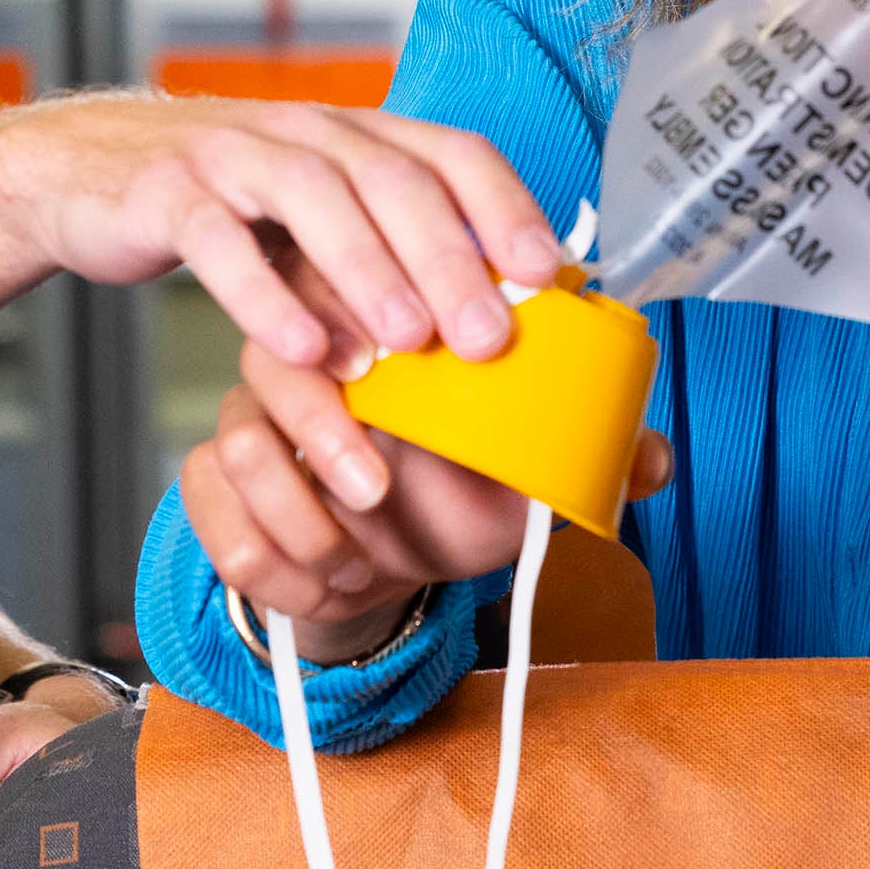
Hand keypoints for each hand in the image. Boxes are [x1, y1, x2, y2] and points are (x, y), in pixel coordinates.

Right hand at [0, 96, 567, 374]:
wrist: (86, 175)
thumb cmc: (227, 209)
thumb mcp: (319, 220)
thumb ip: (389, 253)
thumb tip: (491, 321)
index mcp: (358, 137)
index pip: (452, 151)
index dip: (506, 206)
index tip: (547, 272)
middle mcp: (307, 133)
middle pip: (393, 178)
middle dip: (449, 257)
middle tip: (486, 337)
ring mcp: (234, 155)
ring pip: (315, 196)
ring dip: (367, 270)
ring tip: (405, 344)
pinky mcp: (168, 192)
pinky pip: (218, 240)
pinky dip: (262, 295)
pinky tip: (301, 350)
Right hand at [180, 331, 673, 663]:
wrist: (391, 561)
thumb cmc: (459, 490)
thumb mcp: (528, 472)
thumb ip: (589, 458)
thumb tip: (655, 460)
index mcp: (385, 327)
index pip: (365, 283)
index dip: (393, 315)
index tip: (437, 361)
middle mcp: (310, 355)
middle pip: (283, 356)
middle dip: (328, 434)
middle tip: (378, 492)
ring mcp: (252, 414)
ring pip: (245, 443)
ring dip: (301, 519)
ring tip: (353, 563)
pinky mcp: (214, 479)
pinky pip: (213, 512)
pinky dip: (265, 562)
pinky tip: (318, 585)